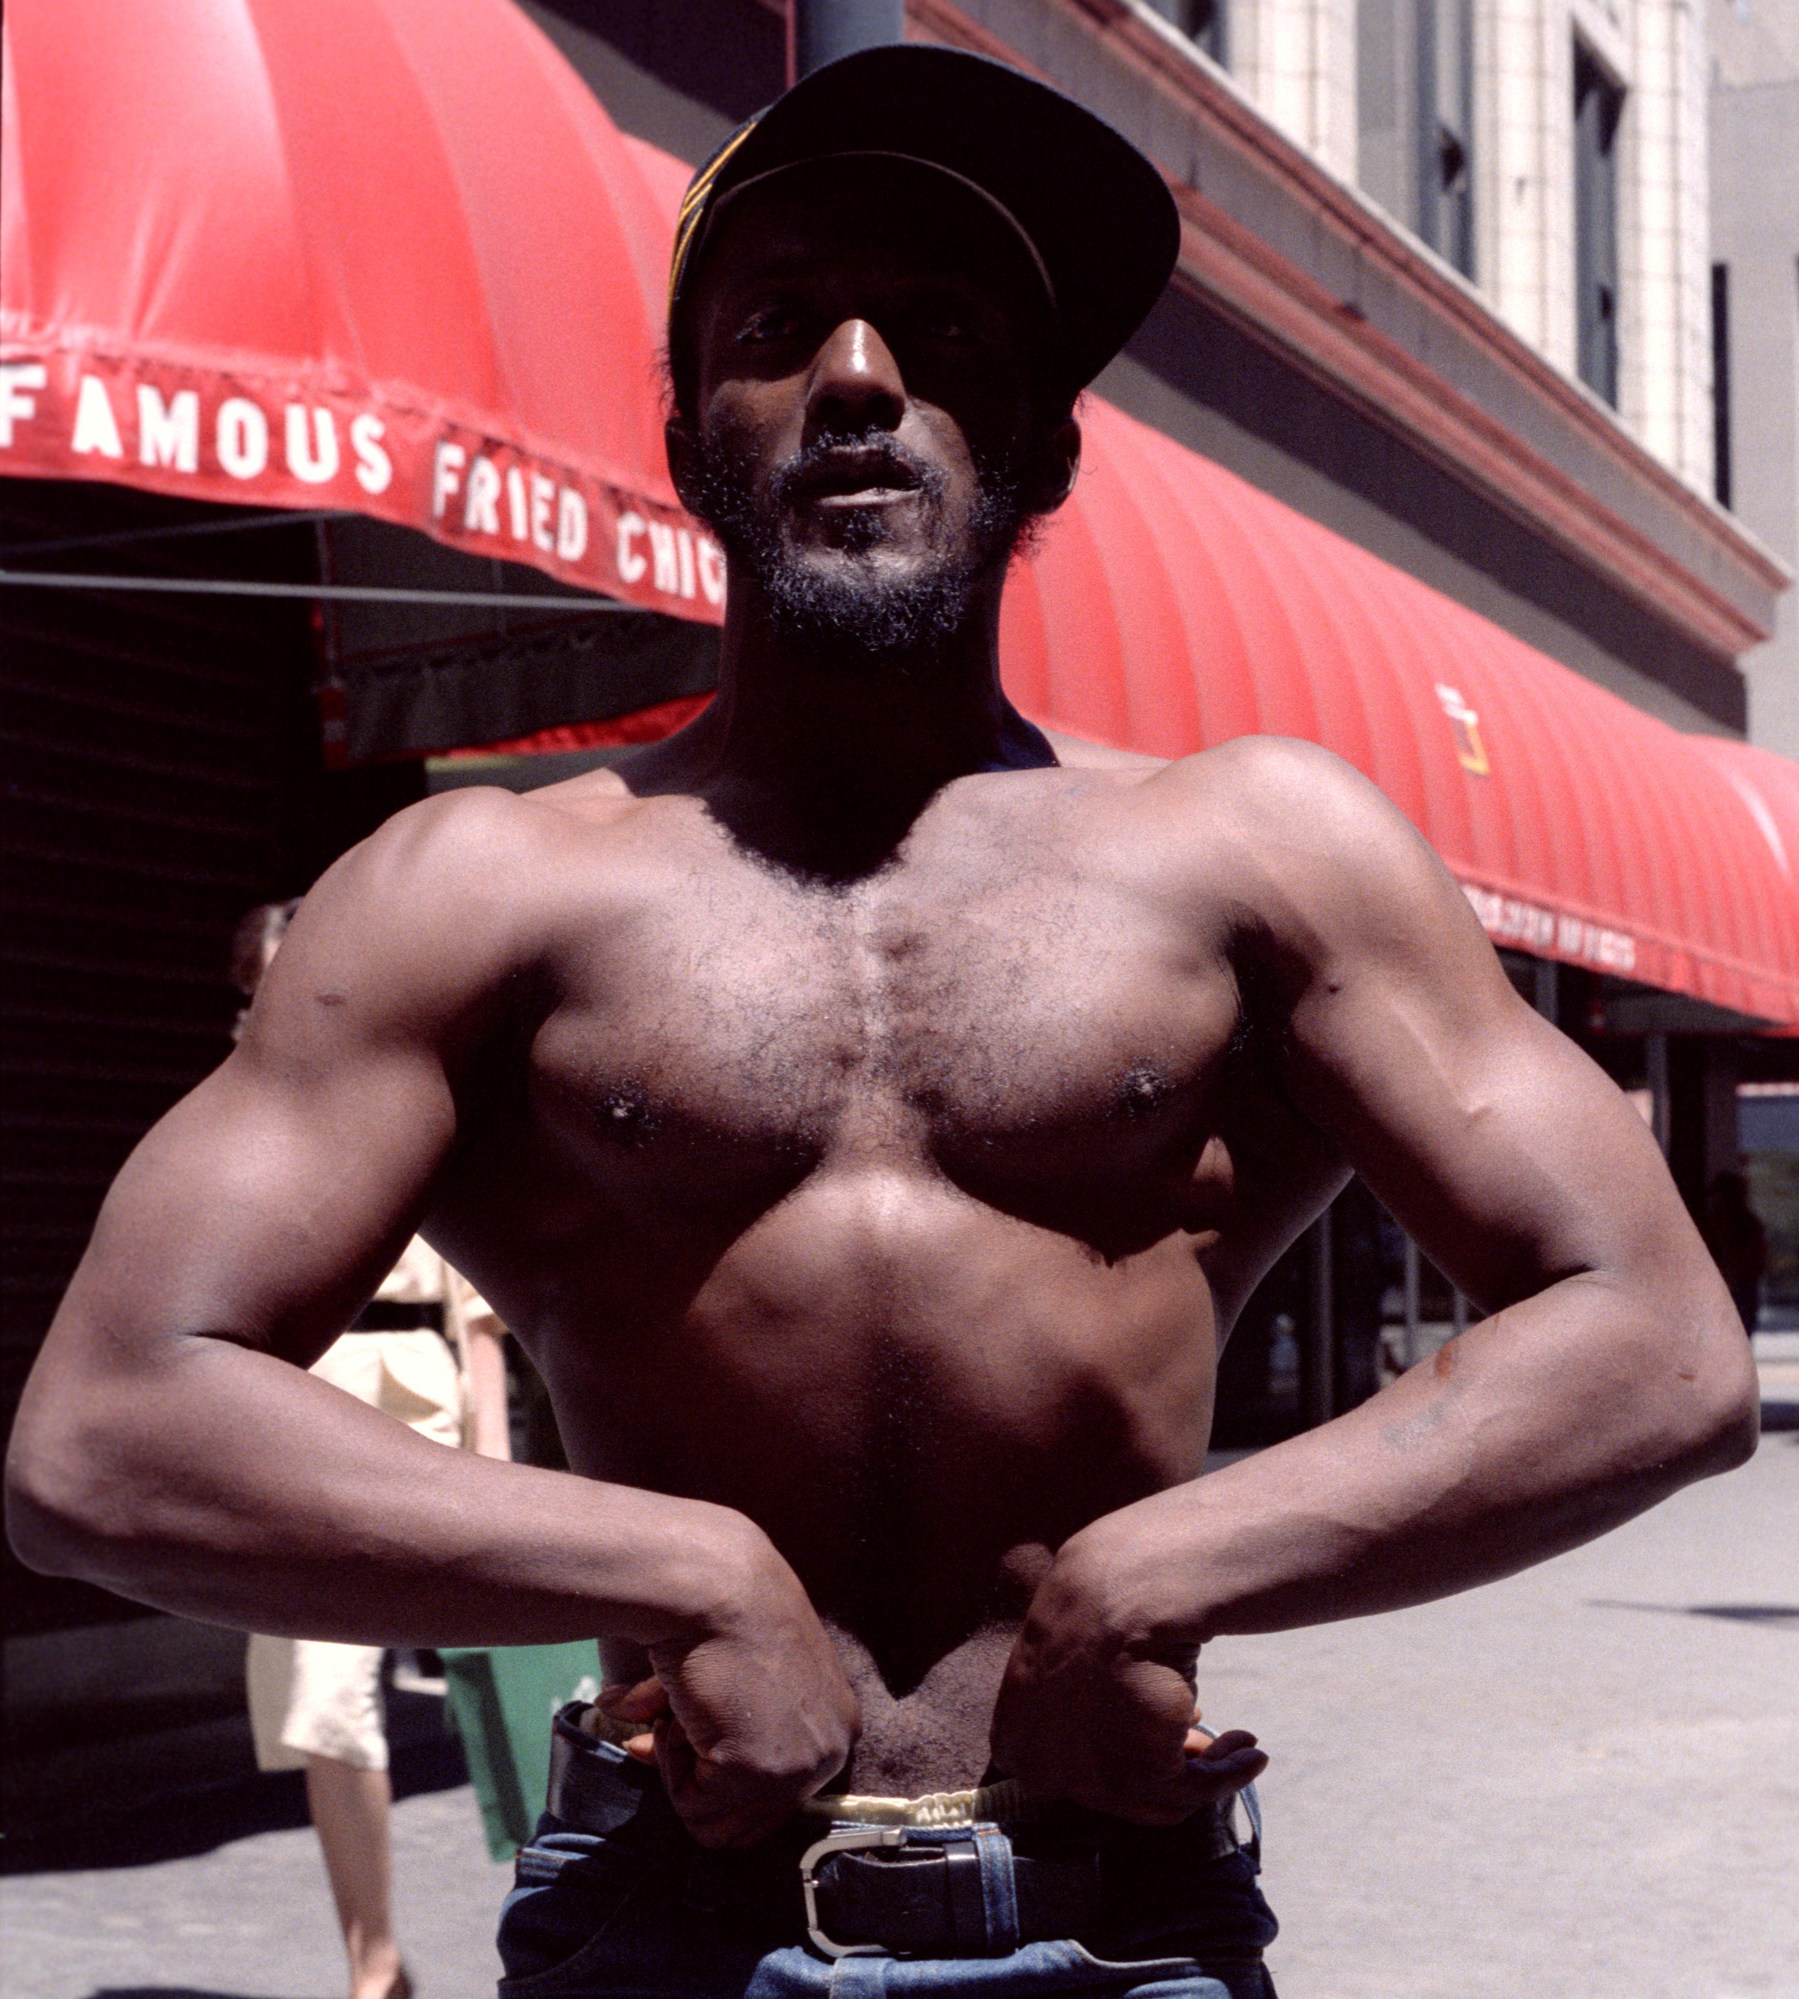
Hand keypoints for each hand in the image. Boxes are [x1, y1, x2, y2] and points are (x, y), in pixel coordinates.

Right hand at [596, 1521, 859, 1847]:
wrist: (712, 1581)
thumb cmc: (721, 1609)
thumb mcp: (733, 1678)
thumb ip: (710, 1725)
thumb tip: (642, 1751)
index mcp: (834, 1721)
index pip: (774, 1792)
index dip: (713, 1769)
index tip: (672, 1733)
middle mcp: (831, 1751)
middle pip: (749, 1821)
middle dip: (694, 1778)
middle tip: (658, 1729)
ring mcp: (800, 1768)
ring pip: (718, 1824)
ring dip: (679, 1769)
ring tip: (671, 1710)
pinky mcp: (760, 1775)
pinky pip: (693, 1806)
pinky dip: (668, 1761)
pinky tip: (675, 1709)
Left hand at [989, 1527, 1265, 1824]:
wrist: (1123, 1590)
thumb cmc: (1096, 1598)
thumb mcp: (1071, 1644)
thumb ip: (1083, 1691)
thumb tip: (1127, 1715)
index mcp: (1015, 1732)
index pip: (1070, 1764)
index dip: (1119, 1744)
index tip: (1154, 1726)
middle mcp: (1043, 1769)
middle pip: (1117, 1785)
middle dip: (1163, 1762)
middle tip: (1201, 1740)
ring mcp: (1086, 1779)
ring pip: (1158, 1794)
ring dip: (1204, 1772)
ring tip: (1238, 1745)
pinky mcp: (1139, 1778)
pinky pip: (1194, 1790)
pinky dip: (1227, 1776)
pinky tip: (1251, 1753)